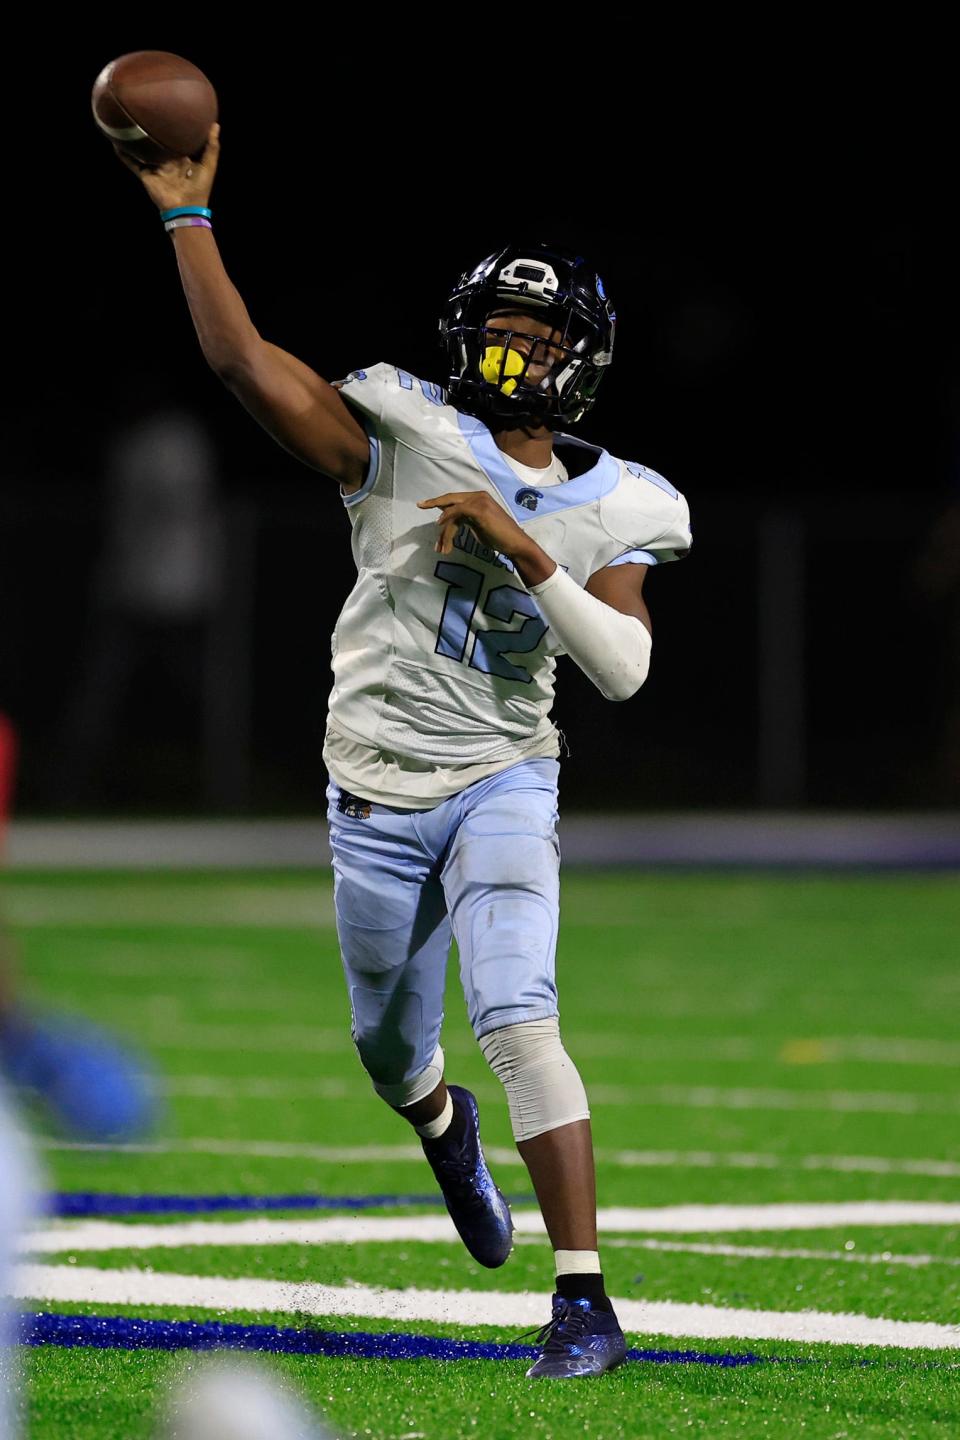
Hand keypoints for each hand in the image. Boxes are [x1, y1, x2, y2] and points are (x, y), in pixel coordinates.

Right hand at [114, 121, 220, 212]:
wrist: (186, 207)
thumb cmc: (199, 188)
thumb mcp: (209, 164)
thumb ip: (212, 146)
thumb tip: (215, 124)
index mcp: (181, 158)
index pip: (175, 140)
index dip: (172, 128)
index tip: (168, 112)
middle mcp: (166, 161)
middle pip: (156, 142)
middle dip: (151, 130)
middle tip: (144, 110)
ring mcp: (154, 168)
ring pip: (142, 150)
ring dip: (134, 139)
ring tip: (124, 123)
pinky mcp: (145, 174)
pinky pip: (131, 162)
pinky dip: (123, 153)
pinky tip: (115, 142)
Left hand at [417, 491, 557, 585]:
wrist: (515, 543)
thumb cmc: (499, 538)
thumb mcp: (478, 527)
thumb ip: (465, 521)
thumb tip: (450, 523)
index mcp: (478, 498)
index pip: (455, 500)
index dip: (440, 502)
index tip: (425, 504)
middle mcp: (478, 496)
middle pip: (450, 499)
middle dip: (434, 502)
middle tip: (420, 505)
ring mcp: (479, 501)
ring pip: (453, 511)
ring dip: (445, 532)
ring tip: (442, 548)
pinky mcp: (479, 509)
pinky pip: (457, 511)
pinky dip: (448, 518)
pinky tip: (441, 526)